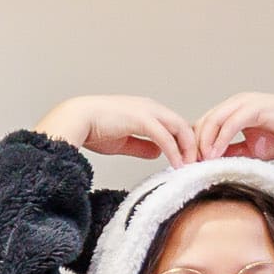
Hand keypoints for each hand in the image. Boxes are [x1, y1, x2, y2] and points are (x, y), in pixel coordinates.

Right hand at [33, 96, 197, 163]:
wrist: (76, 120)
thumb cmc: (93, 128)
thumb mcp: (123, 140)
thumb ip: (142, 145)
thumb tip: (158, 153)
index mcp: (147, 110)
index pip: (175, 125)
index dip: (184, 142)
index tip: (188, 159)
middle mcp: (151, 107)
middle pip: (183, 125)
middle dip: (192, 145)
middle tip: (196, 164)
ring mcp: (148, 111)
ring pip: (179, 128)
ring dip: (188, 148)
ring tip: (190, 166)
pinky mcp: (142, 119)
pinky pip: (165, 137)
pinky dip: (174, 151)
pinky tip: (177, 164)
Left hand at [191, 94, 273, 161]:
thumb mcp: (252, 149)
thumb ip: (232, 152)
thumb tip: (213, 164)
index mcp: (233, 110)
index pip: (204, 125)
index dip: (194, 144)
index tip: (190, 164)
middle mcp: (236, 103)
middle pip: (203, 122)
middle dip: (194, 144)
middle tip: (189, 165)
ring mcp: (244, 103)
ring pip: (213, 120)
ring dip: (204, 143)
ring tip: (201, 161)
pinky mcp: (254, 108)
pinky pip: (230, 123)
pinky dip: (220, 140)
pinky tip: (215, 154)